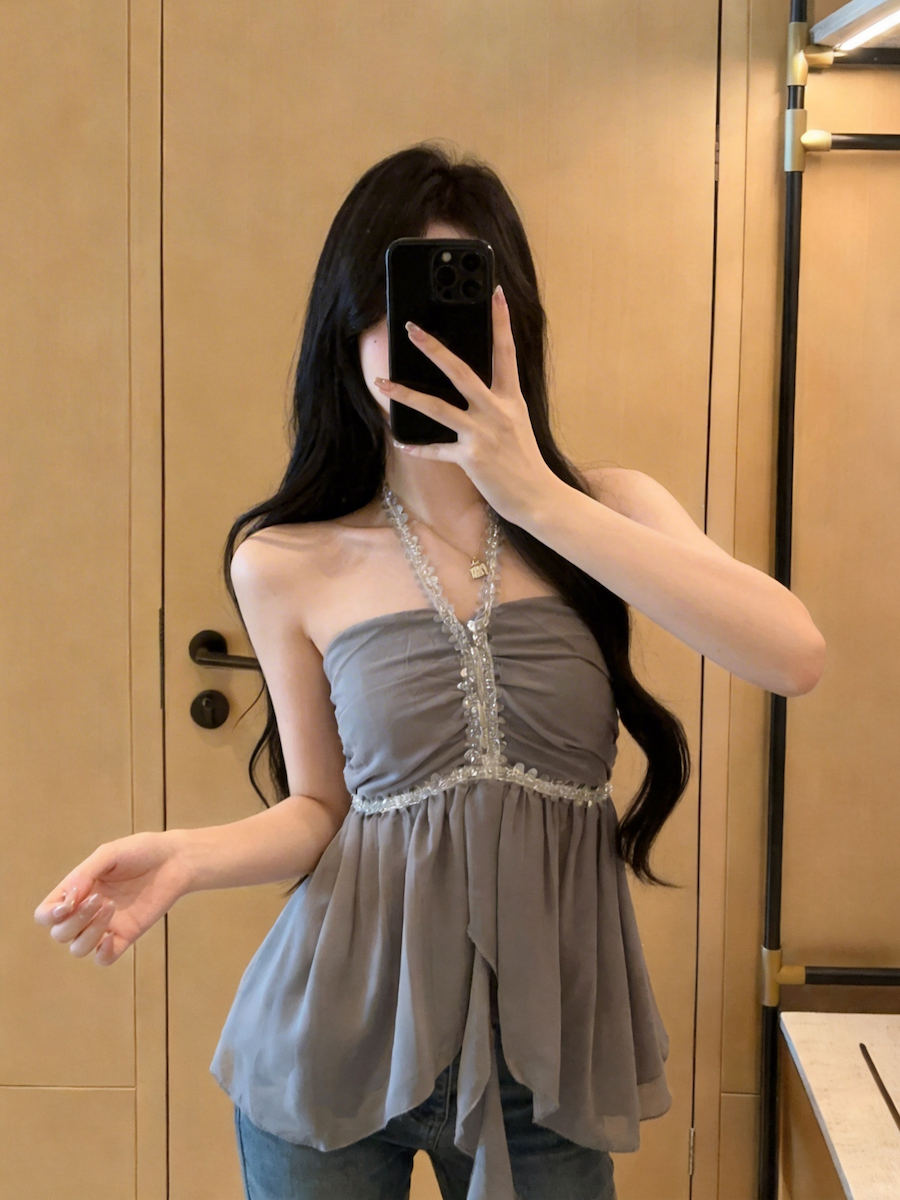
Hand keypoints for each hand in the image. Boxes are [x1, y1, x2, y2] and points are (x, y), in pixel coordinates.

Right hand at [33, 831, 190, 965]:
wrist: (175, 859)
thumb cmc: (141, 851)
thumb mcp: (110, 854)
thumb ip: (85, 873)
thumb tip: (66, 900)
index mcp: (78, 890)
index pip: (46, 914)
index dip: (48, 915)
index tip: (66, 906)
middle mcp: (87, 911)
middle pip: (60, 933)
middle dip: (75, 920)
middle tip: (100, 899)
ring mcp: (106, 925)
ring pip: (78, 948)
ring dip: (89, 933)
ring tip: (111, 907)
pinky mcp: (126, 935)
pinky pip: (104, 959)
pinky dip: (102, 954)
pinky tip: (112, 938)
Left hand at [374, 285, 557, 521]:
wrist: (538, 498)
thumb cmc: (526, 461)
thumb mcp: (518, 423)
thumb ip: (497, 403)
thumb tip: (472, 388)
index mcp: (511, 399)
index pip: (506, 352)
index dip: (501, 321)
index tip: (495, 293)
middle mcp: (496, 411)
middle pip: (460, 371)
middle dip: (433, 348)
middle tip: (411, 329)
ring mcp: (482, 434)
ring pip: (437, 408)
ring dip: (406, 395)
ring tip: (382, 383)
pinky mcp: (471, 458)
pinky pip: (437, 450)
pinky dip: (418, 447)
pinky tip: (402, 442)